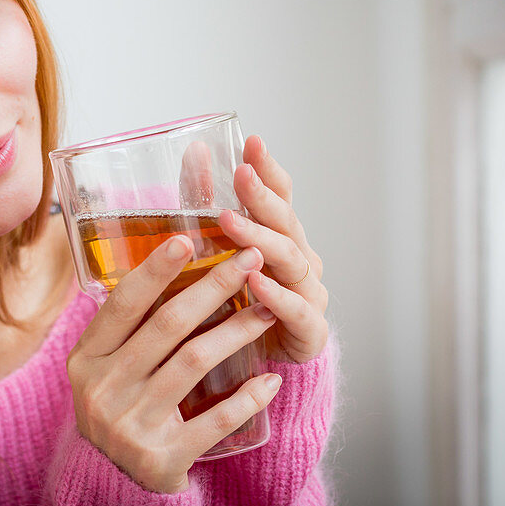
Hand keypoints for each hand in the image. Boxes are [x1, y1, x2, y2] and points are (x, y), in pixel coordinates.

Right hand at [66, 237, 282, 493]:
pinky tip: (270, 378)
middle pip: (167, 325)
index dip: (155, 269)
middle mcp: (103, 389)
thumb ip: (124, 326)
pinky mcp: (162, 457)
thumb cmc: (119, 405)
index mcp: (86, 359)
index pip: (124, 303)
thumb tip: (166, 261)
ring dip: (237, 331)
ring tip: (268, 310)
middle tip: (250, 259)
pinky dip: (246, 398)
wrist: (117, 480)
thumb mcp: (104, 366)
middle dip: (214, 286)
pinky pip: (214, 420)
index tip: (188, 238)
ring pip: (194, 362)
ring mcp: (130, 424)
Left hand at [219, 135, 327, 362]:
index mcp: (283, 236)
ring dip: (261, 240)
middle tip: (241, 175)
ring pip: (290, 260)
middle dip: (263, 197)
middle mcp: (301, 259)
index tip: (252, 141)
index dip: (268, 169)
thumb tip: (195, 150)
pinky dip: (276, 296)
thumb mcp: (217, 247)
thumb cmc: (238, 299)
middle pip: (286, 221)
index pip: (281, 194)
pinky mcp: (309, 331)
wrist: (262, 364)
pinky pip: (296, 310)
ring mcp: (309, 293)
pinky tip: (254, 283)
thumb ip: (207, 200)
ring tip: (230, 224)